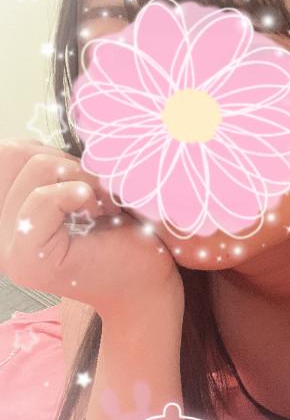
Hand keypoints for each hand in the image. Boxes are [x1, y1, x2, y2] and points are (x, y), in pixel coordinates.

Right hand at [0, 139, 182, 321]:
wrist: (146, 282)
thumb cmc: (121, 233)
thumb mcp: (77, 186)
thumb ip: (47, 167)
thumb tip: (33, 138)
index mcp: (3, 215)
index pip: (8, 153)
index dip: (53, 154)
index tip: (83, 186)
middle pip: (15, 153)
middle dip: (69, 163)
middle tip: (98, 197)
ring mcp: (7, 251)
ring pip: (36, 168)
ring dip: (82, 178)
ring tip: (102, 209)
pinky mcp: (29, 261)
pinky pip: (43, 199)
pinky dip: (79, 193)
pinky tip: (101, 215)